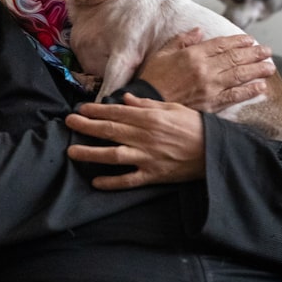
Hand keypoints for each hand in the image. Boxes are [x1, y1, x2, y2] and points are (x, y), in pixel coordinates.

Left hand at [66, 93, 204, 189]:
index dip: (96, 111)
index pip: (117, 113)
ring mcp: (148, 157)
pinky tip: (96, 182)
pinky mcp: (153, 175)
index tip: (80, 109)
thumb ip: (147, 104)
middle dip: (87, 126)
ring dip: (91, 153)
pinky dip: (112, 182)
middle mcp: (145, 137)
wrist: (213, 150)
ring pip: (114, 155)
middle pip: (110, 130)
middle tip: (68, 123)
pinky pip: (129, 180)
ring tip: (72, 152)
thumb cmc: (194, 126)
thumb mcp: (172, 108)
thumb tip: (127, 99)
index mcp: (149, 118)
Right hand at [138, 28, 275, 112]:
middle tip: (268, 51)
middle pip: (235, 58)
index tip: (251, 39)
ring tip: (270, 66)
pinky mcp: (211, 104)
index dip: (238, 41)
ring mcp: (210, 87)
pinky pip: (234, 96)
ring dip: (257, 70)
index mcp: (193, 55)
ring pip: (239, 75)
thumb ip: (182, 40)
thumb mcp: (163, 53)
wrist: (148, 105)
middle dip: (254, 53)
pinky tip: (261, 86)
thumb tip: (199, 30)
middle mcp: (205, 69)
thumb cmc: (153, 78)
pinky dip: (249, 91)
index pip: (221, 45)